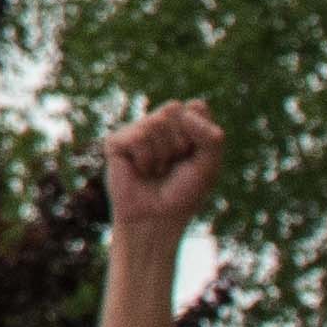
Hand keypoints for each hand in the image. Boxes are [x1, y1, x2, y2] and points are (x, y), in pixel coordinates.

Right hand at [103, 101, 223, 243]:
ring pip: (156, 121)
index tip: (195, 156)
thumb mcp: (209, 164)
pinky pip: (138, 136)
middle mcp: (157, 123)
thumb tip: (177, 108)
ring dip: (163, 153)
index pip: (196, 106)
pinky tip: (140, 170)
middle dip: (181, 140)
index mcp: (182, 124)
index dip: (201, 132)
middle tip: (174, 163)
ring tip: (156, 170)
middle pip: (175, 108)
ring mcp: (135, 131)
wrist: (156, 219)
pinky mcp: (116, 142)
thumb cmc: (183, 192)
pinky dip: (145, 158)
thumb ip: (209, 135)